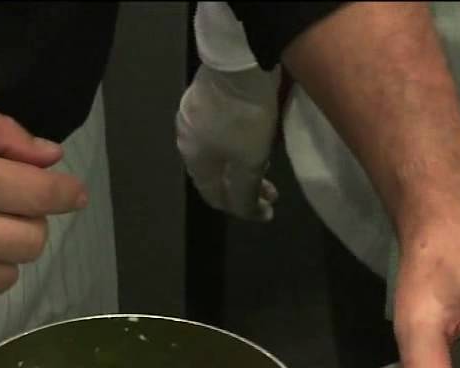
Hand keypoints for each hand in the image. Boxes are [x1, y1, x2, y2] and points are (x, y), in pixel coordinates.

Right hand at [176, 65, 280, 221]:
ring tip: (267, 171)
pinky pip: (221, 134)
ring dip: (243, 167)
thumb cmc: (244, 119)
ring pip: (220, 153)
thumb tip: (244, 212)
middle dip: (245, 187)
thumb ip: (244, 192)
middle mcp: (187, 139)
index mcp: (193, 159)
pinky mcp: (207, 98)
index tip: (266, 213)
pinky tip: (255, 144)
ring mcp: (195, 116)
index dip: (240, 209)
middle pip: (216, 174)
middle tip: (272, 194)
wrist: (240, 63)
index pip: (213, 196)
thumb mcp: (249, 162)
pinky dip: (239, 147)